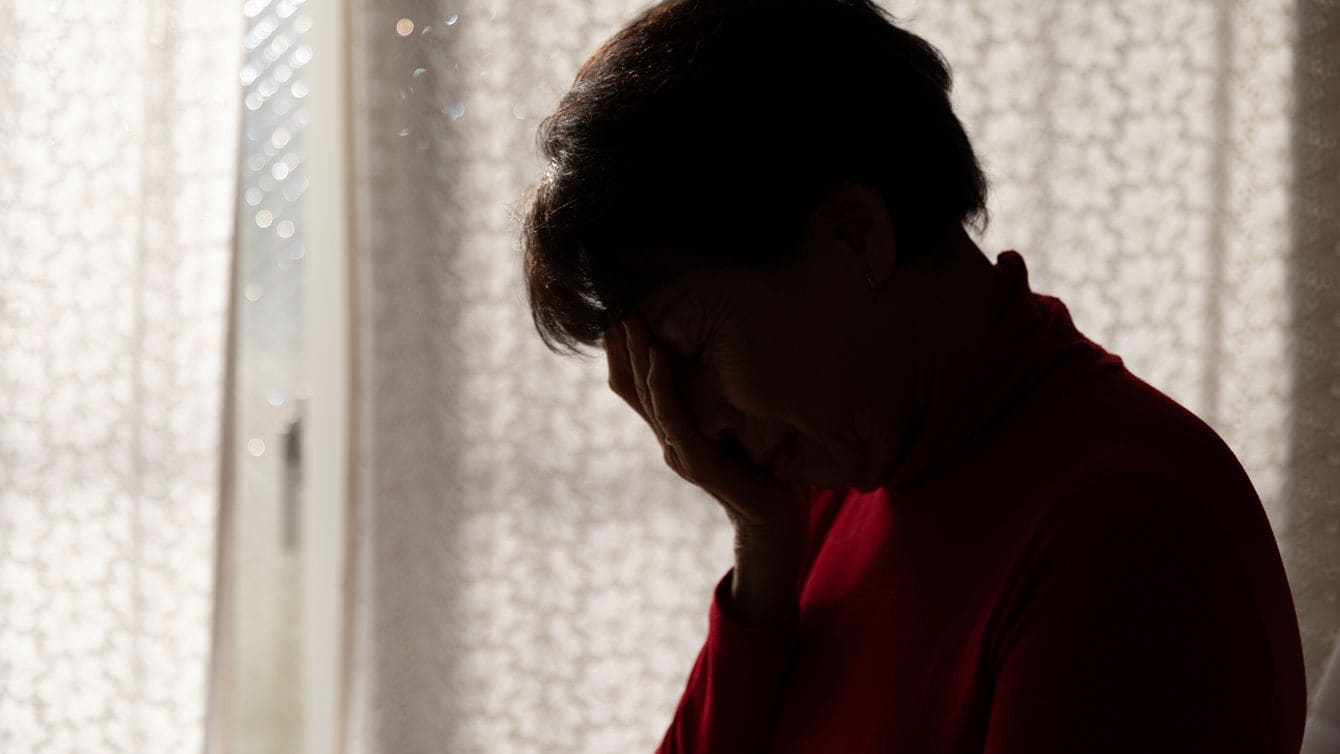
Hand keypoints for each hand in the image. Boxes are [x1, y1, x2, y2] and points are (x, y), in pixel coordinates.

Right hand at [603, 314, 808, 540]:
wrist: (777, 520)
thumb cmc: (762, 469)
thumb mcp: (738, 422)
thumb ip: (720, 399)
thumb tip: (720, 354)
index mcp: (674, 429)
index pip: (638, 386)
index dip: (625, 353)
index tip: (619, 314)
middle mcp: (670, 440)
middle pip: (635, 388)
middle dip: (625, 347)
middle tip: (616, 308)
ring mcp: (679, 453)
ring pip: (649, 398)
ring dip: (638, 358)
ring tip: (632, 323)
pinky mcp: (697, 464)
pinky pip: (674, 419)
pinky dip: (663, 386)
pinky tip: (659, 355)